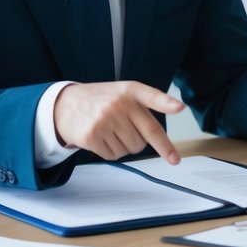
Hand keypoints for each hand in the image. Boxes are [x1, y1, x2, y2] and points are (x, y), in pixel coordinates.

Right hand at [53, 80, 185, 162]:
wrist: (66, 104)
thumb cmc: (103, 100)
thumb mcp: (125, 93)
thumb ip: (148, 104)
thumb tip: (171, 123)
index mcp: (131, 91)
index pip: (152, 96)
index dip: (167, 103)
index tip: (180, 108)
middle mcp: (118, 104)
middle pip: (143, 140)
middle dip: (136, 141)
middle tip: (121, 128)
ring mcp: (104, 120)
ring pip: (129, 150)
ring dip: (122, 146)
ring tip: (108, 130)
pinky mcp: (91, 136)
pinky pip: (113, 156)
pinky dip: (109, 152)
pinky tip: (100, 137)